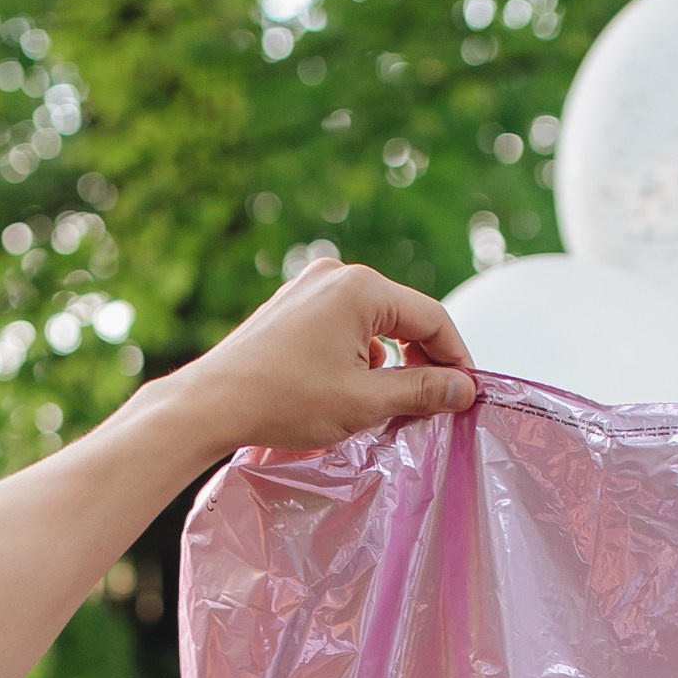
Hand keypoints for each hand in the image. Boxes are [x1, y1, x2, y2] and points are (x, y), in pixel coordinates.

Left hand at [158, 257, 475, 463]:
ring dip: (390, 360)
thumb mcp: (364, 402)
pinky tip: (349, 388)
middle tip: (434, 403)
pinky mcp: (292, 305)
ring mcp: (310, 286)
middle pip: (403, 314)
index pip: (431, 318)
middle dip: (423, 359)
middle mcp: (337, 274)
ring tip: (390, 402)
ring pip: (374, 321)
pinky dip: (359, 353)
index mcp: (361, 288)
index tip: (466, 395)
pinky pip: (343, 323)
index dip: (456, 358)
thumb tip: (463, 388)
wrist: (211, 402)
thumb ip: (421, 391)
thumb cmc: (285, 401)